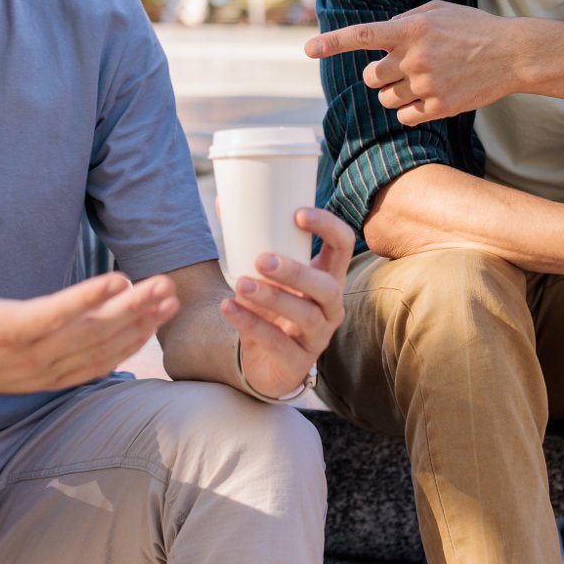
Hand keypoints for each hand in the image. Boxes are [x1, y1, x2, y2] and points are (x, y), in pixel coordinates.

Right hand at [0, 228, 179, 397]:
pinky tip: (150, 327)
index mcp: (7, 329)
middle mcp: (31, 355)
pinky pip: (96, 367)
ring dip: (138, 327)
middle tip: (165, 284)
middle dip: (132, 309)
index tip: (121, 279)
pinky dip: (125, 349)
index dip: (88, 298)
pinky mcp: (52, 380)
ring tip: (170, 301)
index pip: (55, 313)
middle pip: (89, 333)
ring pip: (100, 351)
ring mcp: (45, 372)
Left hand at [221, 206, 353, 398]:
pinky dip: (251, 324)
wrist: (265, 363)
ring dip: (272, 298)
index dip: (327, 226)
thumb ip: (247, 242)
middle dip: (295, 271)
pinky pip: (278, 343)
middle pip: (325, 286)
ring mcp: (318, 337)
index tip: (297, 213)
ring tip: (241, 284)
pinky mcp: (297, 363)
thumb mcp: (265, 276)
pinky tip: (228, 308)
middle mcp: (330, 306)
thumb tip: (221, 200)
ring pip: (305, 316)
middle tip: (261, 259)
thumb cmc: (270, 308)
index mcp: (327, 276)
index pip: (342, 244)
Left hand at [306, 1, 521, 125]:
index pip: (363, 36)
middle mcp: (415, 58)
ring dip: (393, 91)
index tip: (307, 49)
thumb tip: (381, 36)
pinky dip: (409, 109)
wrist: (512, 54)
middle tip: (398, 67)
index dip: (332, 42)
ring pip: (384, 98)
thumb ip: (405, 20)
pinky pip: (404, 116)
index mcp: (412, 29)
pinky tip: (429, 96)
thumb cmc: (473, 27)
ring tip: (420, 79)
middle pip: (370, 77)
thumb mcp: (438, 10)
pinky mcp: (439, 107)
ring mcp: (427, 85)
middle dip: (377, 74)